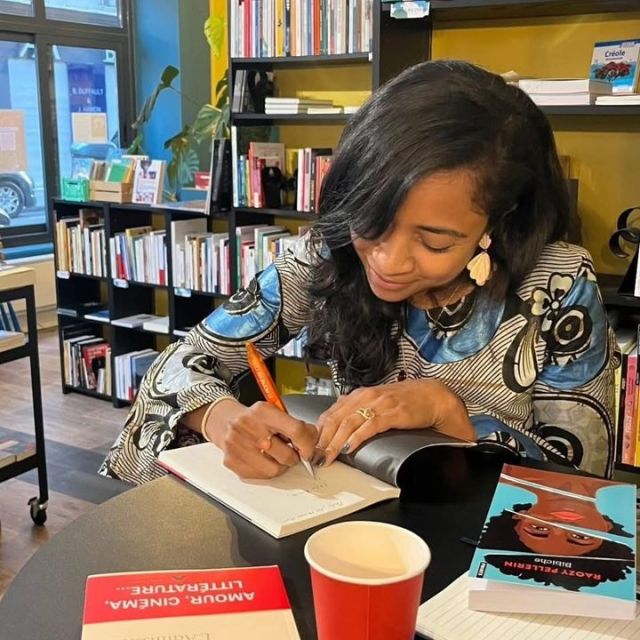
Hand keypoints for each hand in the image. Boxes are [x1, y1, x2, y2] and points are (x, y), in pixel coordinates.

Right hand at [204, 399, 318, 478]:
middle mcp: (249, 428)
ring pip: (275, 469)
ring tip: (276, 455)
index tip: (310, 450)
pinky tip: (264, 459)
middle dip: (294, 456)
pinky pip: (260, 476)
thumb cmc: (253, 418)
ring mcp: (238, 447)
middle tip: (292, 452)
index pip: (295, 430)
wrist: (224, 421)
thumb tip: (314, 442)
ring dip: (281, 465)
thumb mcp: (274, 411)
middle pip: (286, 454)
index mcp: (263, 412)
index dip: (308, 444)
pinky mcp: (232, 462)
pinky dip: (267, 470)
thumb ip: (295, 425)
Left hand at [314, 379, 475, 465]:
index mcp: (358, 395)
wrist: (432, 396)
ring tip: (326, 457)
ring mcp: (378, 404)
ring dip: (334, 442)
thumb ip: (359, 415)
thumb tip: (340, 435)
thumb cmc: (405, 402)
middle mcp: (364, 397)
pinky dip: (356, 438)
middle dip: (321, 440)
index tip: (309, 447)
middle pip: (335, 419)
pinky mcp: (392, 412)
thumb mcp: (376, 405)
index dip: (317, 432)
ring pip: (348, 423)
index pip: (330, 413)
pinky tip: (348, 448)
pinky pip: (369, 426)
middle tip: (313, 456)